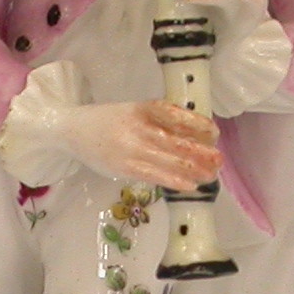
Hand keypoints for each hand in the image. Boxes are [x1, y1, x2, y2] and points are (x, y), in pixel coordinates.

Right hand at [58, 100, 219, 191]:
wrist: (73, 130)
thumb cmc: (109, 122)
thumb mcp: (134, 111)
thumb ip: (158, 120)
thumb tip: (193, 135)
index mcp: (143, 108)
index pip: (175, 115)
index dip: (197, 124)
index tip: (214, 132)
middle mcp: (138, 127)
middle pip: (176, 140)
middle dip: (201, 152)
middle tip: (219, 159)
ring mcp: (131, 148)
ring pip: (169, 160)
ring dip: (194, 170)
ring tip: (211, 175)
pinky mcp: (124, 167)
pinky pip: (154, 175)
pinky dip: (174, 181)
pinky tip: (190, 185)